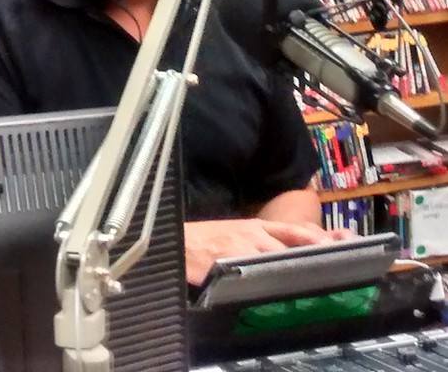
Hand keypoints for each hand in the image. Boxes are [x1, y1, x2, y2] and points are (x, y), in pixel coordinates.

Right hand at [184, 218, 346, 285]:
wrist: (180, 240)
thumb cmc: (205, 238)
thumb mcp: (235, 231)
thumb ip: (258, 239)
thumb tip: (279, 252)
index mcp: (256, 225)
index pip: (293, 229)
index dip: (316, 237)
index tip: (335, 245)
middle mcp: (254, 234)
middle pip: (291, 246)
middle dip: (309, 257)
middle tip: (328, 269)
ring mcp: (244, 248)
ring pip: (277, 259)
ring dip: (292, 270)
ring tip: (308, 281)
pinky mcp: (232, 263)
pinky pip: (255, 273)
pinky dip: (267, 280)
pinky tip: (275, 290)